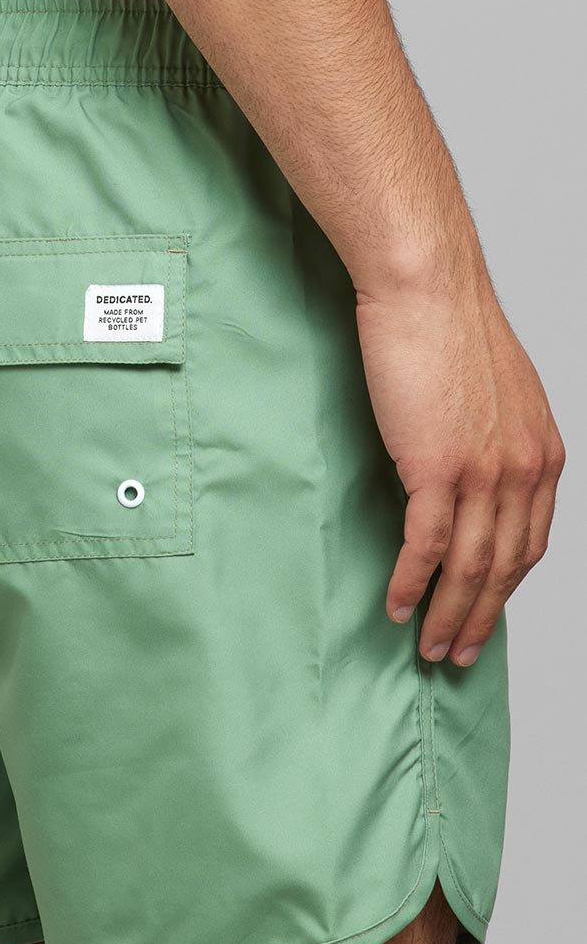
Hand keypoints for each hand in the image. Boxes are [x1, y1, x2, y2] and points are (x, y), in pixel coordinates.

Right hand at [354, 260, 565, 666]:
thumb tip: (474, 480)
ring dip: (448, 614)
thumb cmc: (452, 331)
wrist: (428, 289)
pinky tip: (399, 605)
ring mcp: (483, 470)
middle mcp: (524, 469)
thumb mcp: (499, 395)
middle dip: (481, 618)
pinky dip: (412, 582)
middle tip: (459, 654)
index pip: (532, 543)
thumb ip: (499, 444)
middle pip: (505, 567)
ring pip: (469, 565)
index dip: (507, 590)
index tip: (486, 615)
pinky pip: (427, 544)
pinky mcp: (437, 466)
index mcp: (544, 454)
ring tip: (429, 646)